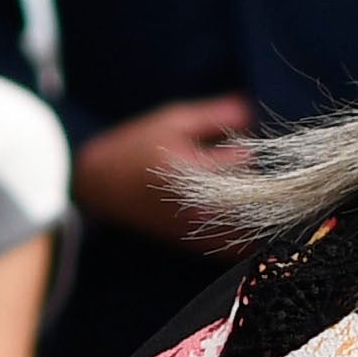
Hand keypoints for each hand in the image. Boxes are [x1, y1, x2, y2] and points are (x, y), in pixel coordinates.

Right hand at [74, 96, 257, 244]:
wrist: (97, 187)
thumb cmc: (133, 147)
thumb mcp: (172, 119)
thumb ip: (216, 114)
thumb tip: (255, 108)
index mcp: (196, 173)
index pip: (250, 159)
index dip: (253, 144)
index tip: (246, 137)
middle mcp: (203, 208)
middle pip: (259, 196)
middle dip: (260, 177)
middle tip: (247, 162)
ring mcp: (202, 233)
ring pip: (255, 226)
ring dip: (258, 207)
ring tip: (247, 187)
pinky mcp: (199, 248)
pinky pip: (240, 248)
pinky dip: (249, 234)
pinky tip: (242, 212)